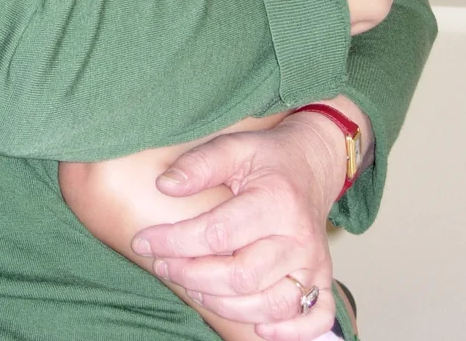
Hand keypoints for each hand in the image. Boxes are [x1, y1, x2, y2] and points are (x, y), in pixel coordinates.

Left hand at [131, 115, 345, 339]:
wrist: (312, 164)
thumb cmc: (268, 158)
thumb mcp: (234, 147)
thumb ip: (200, 164)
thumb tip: (165, 185)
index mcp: (276, 200)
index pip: (217, 233)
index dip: (175, 242)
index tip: (144, 241)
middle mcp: (299, 237)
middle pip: (241, 277)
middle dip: (193, 277)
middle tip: (164, 266)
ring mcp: (315, 263)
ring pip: (270, 305)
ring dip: (226, 306)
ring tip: (194, 288)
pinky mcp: (324, 280)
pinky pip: (314, 319)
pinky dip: (288, 332)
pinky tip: (258, 328)